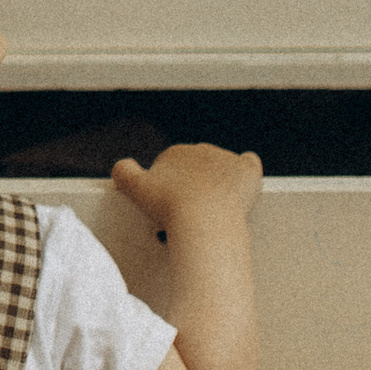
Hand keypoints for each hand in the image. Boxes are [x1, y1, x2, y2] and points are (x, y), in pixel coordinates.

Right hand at [111, 141, 263, 235]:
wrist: (203, 219)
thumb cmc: (169, 208)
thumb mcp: (133, 188)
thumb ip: (123, 172)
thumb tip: (121, 166)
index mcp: (175, 152)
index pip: (173, 167)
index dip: (172, 188)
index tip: (172, 206)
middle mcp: (201, 150)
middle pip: (197, 167)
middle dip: (194, 185)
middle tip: (191, 211)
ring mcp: (226, 160)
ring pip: (222, 168)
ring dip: (218, 183)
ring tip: (213, 209)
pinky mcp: (247, 170)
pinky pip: (249, 165)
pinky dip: (245, 175)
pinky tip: (241, 187)